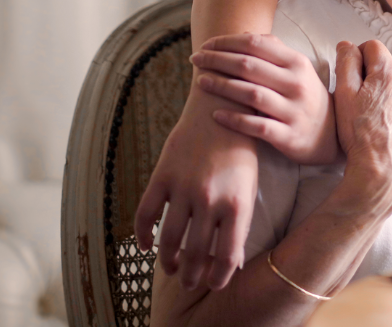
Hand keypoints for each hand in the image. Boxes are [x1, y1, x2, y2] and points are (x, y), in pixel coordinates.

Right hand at [134, 87, 258, 290]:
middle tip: (190, 284)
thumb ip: (239, 222)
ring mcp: (183, 187)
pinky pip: (146, 214)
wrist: (221, 108)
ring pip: (169, 239)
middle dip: (193, 275)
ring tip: (172, 269)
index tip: (214, 283)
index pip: (226, 255)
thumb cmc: (240, 151)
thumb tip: (229, 262)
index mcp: (237, 203)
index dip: (219, 276)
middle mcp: (209, 199)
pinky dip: (143, 235)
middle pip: (196, 252)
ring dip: (169, 261)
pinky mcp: (162, 175)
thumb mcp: (249, 186)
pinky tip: (146, 246)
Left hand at [190, 33, 337, 163]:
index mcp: (297, 63)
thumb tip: (244, 34)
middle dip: (217, 60)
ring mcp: (293, 110)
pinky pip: (256, 126)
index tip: (206, 45)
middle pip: (249, 66)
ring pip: (251, 94)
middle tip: (195, 59)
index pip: (256, 44)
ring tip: (200, 82)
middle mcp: (296, 84)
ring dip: (221, 86)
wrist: (330, 135)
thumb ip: (274, 51)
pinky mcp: (288, 136)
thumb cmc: (306, 97)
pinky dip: (234, 120)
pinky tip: (215, 115)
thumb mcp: (298, 70)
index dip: (227, 42)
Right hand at [332, 41, 391, 214]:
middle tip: (366, 103)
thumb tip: (348, 44)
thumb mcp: (343, 96)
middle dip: (376, 77)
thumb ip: (346, 63)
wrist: (383, 170)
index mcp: (389, 72)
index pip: (372, 47)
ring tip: (382, 116)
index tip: (355, 78)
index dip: (359, 59)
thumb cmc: (359, 135)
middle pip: (389, 66)